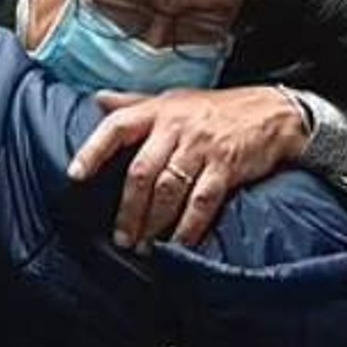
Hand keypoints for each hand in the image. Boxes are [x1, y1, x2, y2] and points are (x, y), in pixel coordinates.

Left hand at [69, 87, 307, 248]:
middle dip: (128, 209)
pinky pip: (201, 202)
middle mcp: (177, 127)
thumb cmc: (215, 109)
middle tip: (121, 238)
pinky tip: (177, 245)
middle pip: (141, 171)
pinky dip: (187, 227)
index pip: (117, 126)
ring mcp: (202, 147)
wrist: (272, 112)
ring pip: (168, 190)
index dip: (93, 150)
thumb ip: (134, 103)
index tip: (75, 175)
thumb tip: (97, 100)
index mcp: (158, 110)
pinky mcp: (226, 166)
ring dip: (153, 223)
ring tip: (143, 246)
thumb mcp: (173, 99)